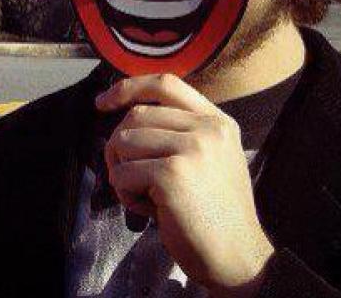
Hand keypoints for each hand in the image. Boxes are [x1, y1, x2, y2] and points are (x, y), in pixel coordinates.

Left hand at [98, 74, 274, 296]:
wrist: (237, 257)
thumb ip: (179, 133)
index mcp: (218, 122)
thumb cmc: (214, 214)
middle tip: (131, 177)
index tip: (102, 102)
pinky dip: (125, 194)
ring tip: (147, 196)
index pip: (165, 83)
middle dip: (120, 147)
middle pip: (135, 116)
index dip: (127, 88)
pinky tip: (150, 210)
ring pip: (122, 142)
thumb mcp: (210, 159)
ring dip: (122, 172)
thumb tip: (126, 115)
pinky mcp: (173, 174)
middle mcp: (209, 129)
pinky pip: (122, 174)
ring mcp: (192, 149)